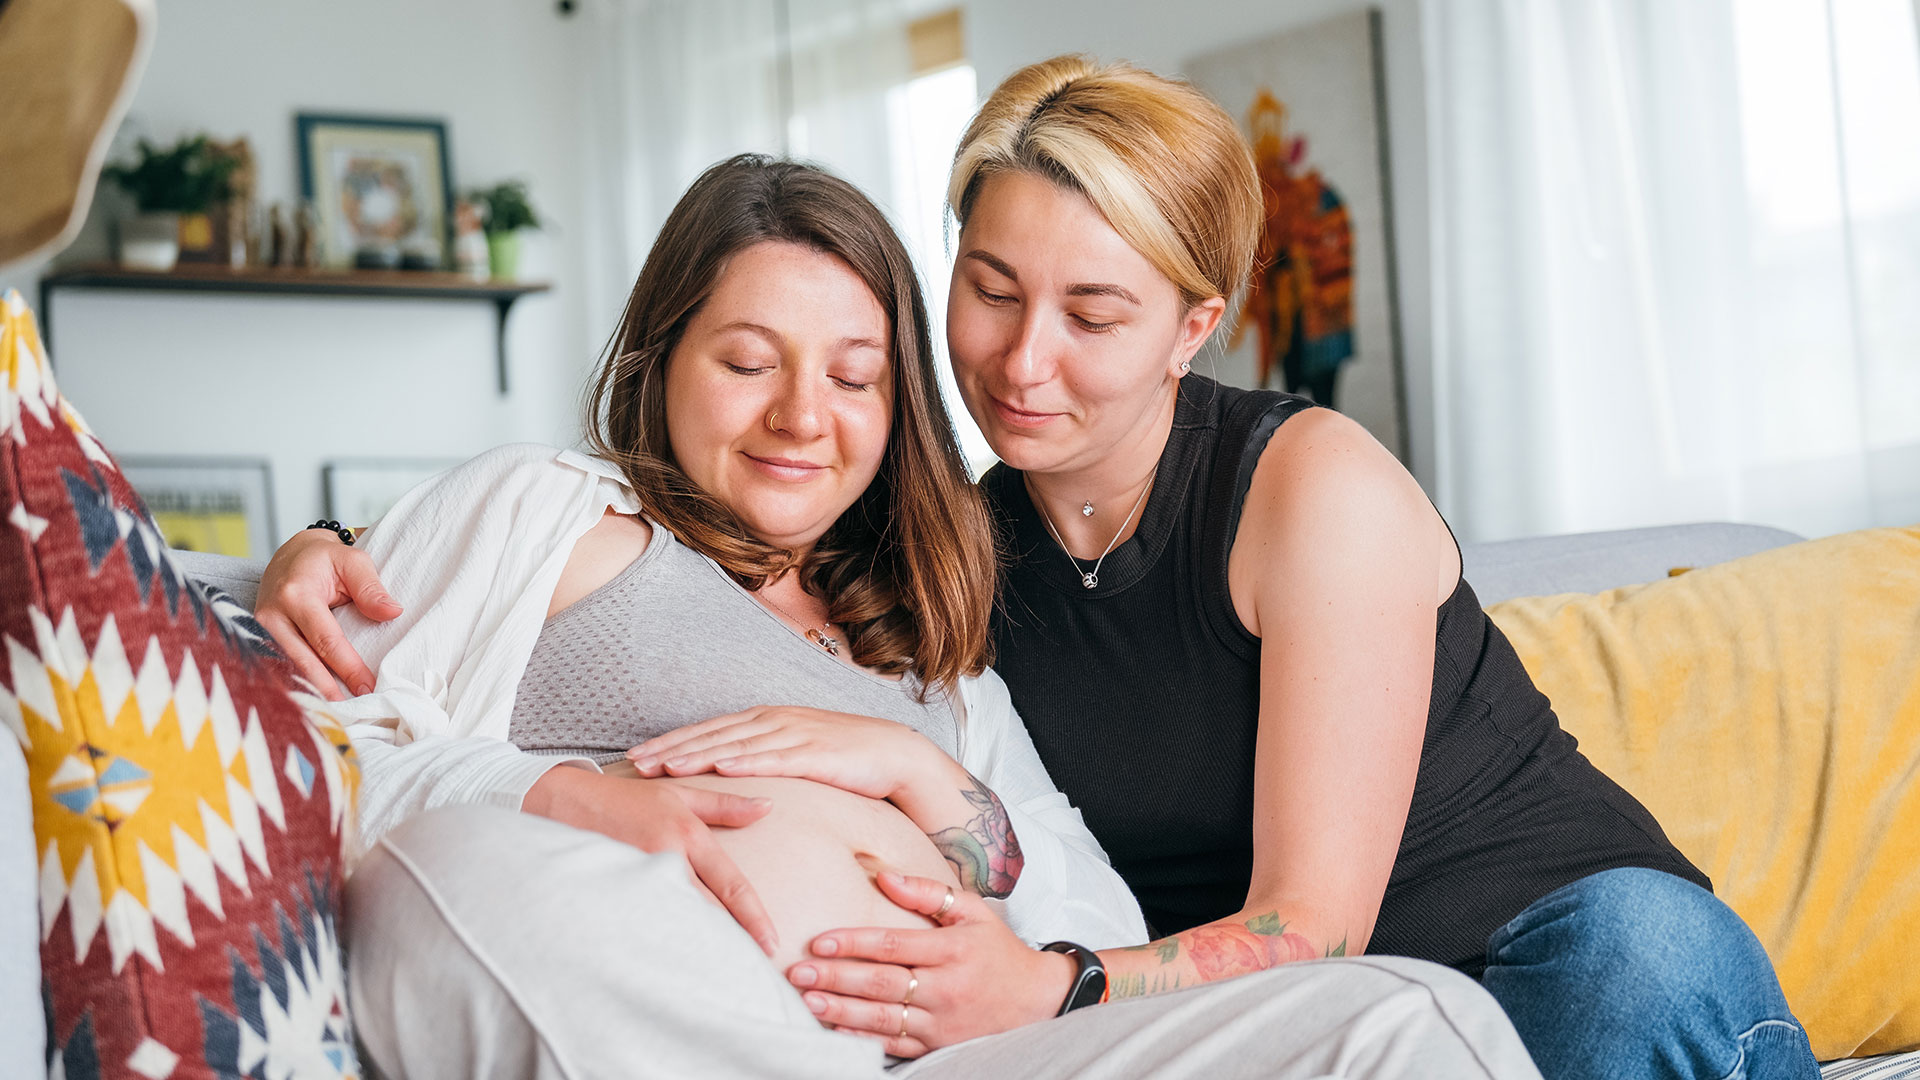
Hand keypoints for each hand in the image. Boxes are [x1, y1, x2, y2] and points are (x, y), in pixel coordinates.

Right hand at [254, 529, 401, 698]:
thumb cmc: (324, 559)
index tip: (367, 687)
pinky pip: (275, 668)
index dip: (348, 667)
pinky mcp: (255, 639)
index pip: (326, 640)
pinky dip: (293, 687)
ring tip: (330, 716)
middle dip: (326, 690)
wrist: (290, 555)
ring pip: (283, 670)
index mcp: (296, 595)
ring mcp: (257, 630)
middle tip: (351, 712)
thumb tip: (393, 612)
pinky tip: (310, 705)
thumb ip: (371, 588)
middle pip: (301, 661)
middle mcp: (270, 615)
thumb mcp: (352, 561)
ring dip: (307, 694)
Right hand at [524, 766, 779, 954]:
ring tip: (719, 972)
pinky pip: (645, 926)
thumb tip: (768, 807)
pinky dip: (661, 944)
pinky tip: (673, 963)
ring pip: (677, 923)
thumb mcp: (678, 794)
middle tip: (752, 969)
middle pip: (707, 913)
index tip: (771, 944)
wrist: (559, 799)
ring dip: (698, 947)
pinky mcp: (612, 894)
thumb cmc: (625, 798)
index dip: (754, 918)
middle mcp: (665, 858)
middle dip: (731, 942)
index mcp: (687, 834)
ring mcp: (637, 878)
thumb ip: (725, 806)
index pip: (730, 885)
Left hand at [626, 706, 955, 804]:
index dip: (672, 741)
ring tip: (664, 768)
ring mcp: (794, 735)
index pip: (709, 730)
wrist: (895, 753)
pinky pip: (775, 759)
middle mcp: (774, 722)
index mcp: (766, 720)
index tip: (637, 754)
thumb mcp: (795, 750)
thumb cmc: (844, 757)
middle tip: (634, 764)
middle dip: (671, 749)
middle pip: (713, 736)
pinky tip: (722, 768)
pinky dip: (747, 762)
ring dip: (697, 756)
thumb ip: (762, 756)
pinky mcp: (816, 753)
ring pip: (735, 746)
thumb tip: (726, 773)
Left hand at [785, 870, 1073, 1056]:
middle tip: (798, 972)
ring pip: (884, 1018)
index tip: (820, 939)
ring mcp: (942, 1021)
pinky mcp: (940, 1046)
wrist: (1038, 1001)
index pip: (894, 944)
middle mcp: (947, 987)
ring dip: (841, 1012)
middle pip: (883, 983)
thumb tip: (884, 876)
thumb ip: (928, 893)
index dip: (854, 942)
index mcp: (953, 949)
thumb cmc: (998, 950)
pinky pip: (895, 1044)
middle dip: (837, 978)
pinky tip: (836, 1030)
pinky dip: (863, 1039)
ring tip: (808, 1001)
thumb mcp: (973, 911)